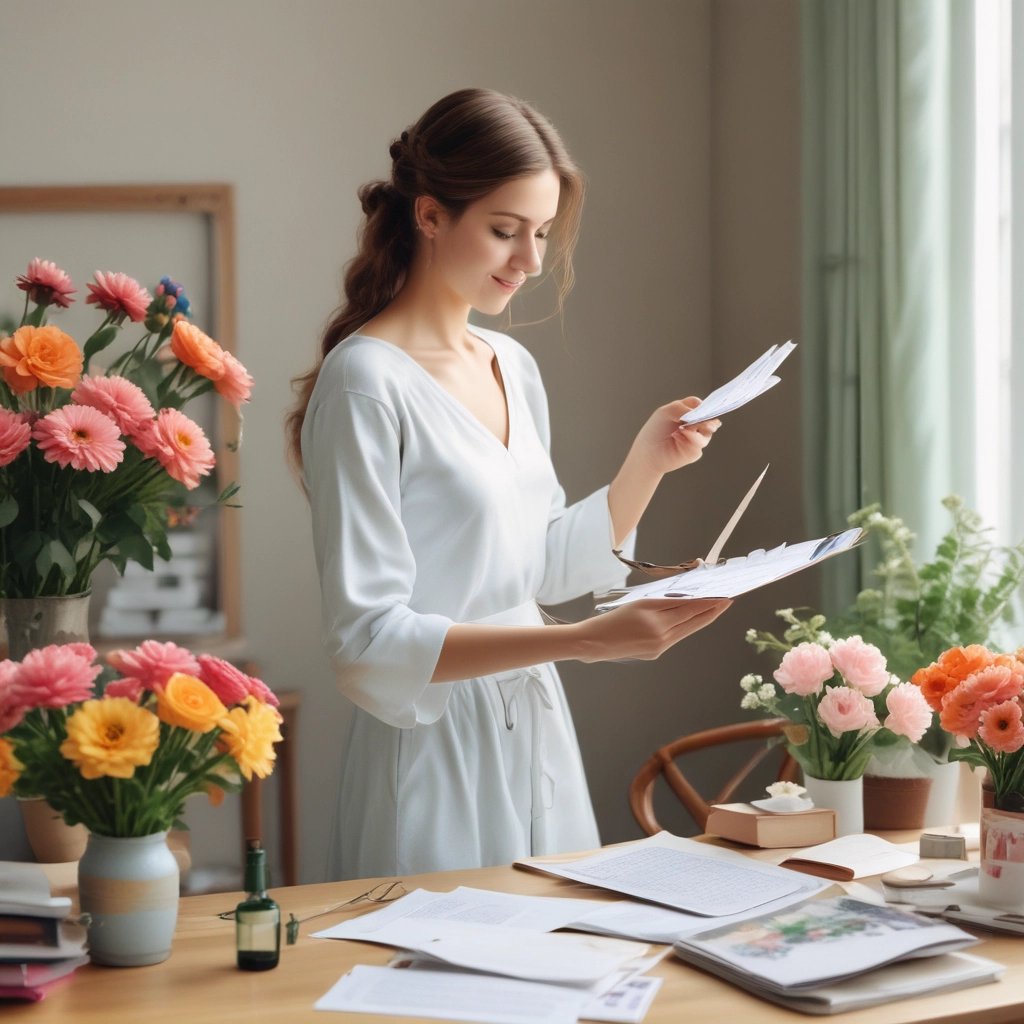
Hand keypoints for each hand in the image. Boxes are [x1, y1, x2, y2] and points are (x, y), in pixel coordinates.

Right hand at [574, 597, 731, 662]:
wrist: (593, 642)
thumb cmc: (612, 618)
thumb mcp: (638, 603)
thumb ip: (664, 601)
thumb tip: (688, 598)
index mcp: (656, 621)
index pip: (689, 608)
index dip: (708, 601)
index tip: (723, 595)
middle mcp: (661, 636)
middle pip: (693, 621)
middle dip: (712, 611)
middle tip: (727, 601)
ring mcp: (659, 647)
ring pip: (687, 630)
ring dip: (701, 619)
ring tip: (714, 609)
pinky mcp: (655, 653)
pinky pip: (675, 636)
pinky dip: (685, 626)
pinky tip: (691, 619)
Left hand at [628, 398, 720, 477]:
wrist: (648, 453)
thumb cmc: (655, 431)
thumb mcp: (665, 412)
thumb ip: (682, 408)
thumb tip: (699, 413)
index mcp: (688, 412)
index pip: (701, 405)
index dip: (703, 405)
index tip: (702, 408)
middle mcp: (694, 424)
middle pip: (709, 417)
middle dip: (704, 418)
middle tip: (694, 420)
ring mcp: (696, 437)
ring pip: (708, 431)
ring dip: (696, 429)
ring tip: (681, 430)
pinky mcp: (695, 451)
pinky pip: (700, 444)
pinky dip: (690, 440)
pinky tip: (677, 438)